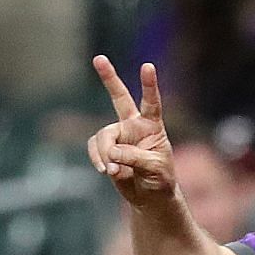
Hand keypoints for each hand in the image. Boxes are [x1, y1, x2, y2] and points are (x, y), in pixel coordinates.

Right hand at [86, 57, 175, 205]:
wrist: (149, 196)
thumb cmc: (160, 179)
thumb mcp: (154, 168)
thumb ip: (134, 157)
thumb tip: (111, 153)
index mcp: (152, 125)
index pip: (151, 102)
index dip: (148, 85)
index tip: (147, 66)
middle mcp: (134, 125)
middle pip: (119, 97)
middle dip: (109, 78)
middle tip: (98, 58)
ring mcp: (118, 136)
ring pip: (103, 136)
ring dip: (104, 153)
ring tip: (112, 170)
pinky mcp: (106, 150)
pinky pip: (94, 148)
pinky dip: (97, 159)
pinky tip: (105, 170)